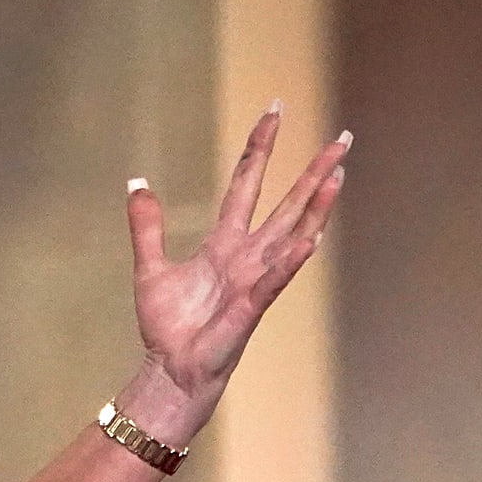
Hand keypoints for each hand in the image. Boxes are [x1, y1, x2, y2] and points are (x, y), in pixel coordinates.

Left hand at [124, 105, 345, 432]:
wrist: (170, 370)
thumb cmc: (167, 327)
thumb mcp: (150, 267)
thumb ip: (147, 226)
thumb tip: (137, 182)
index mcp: (225, 244)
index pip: (247, 184)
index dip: (260, 148)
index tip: (274, 111)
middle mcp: (248, 256)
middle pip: (287, 203)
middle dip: (314, 171)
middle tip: (344, 137)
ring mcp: (255, 280)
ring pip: (293, 235)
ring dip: (316, 206)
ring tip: (338, 174)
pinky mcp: (251, 307)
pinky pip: (275, 280)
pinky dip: (291, 261)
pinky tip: (310, 240)